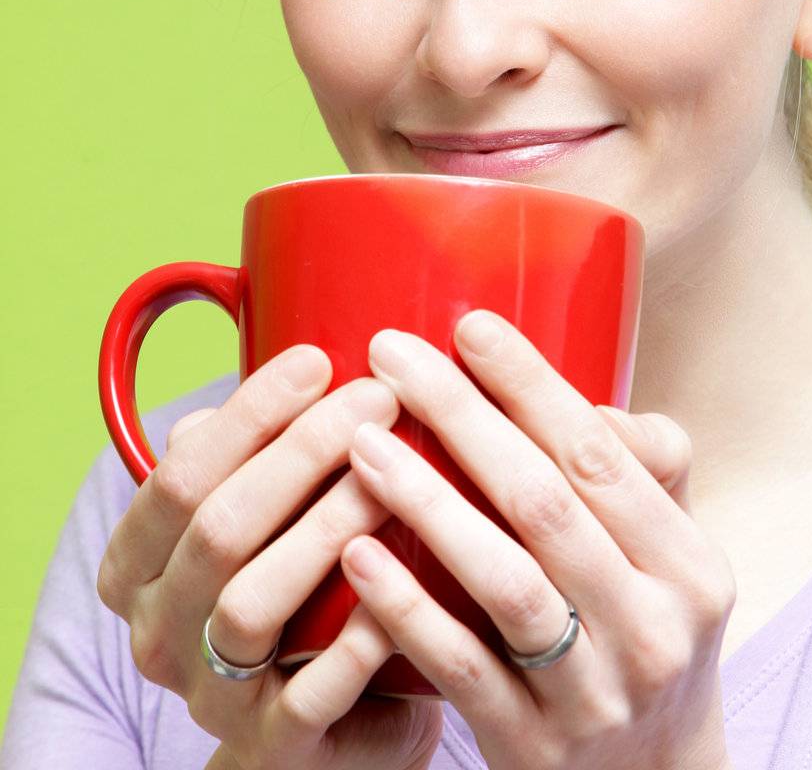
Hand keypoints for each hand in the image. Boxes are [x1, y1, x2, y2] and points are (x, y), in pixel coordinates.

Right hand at [96, 347, 446, 768]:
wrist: (333, 725)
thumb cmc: (306, 587)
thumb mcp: (266, 513)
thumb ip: (257, 449)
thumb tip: (303, 348)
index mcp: (140, 566)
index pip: (177, 475)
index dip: (247, 414)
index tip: (319, 358)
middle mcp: (160, 633)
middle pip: (218, 527)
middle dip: (302, 453)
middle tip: (378, 400)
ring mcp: (212, 696)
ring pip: (252, 602)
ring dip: (326, 527)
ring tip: (395, 473)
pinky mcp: (273, 747)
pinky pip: (310, 692)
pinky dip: (356, 632)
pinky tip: (405, 577)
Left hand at [341, 311, 736, 769]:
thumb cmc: (645, 639)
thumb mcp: (673, 562)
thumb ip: (640, 473)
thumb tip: (574, 397)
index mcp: (689, 565)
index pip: (601, 455)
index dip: (531, 385)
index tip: (468, 325)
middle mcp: (651, 626)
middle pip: (544, 503)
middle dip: (462, 418)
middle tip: (392, 356)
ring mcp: (592, 693)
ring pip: (503, 581)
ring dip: (427, 502)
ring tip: (362, 444)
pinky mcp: (532, 747)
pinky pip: (462, 667)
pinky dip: (407, 608)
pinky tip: (357, 554)